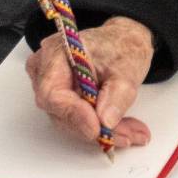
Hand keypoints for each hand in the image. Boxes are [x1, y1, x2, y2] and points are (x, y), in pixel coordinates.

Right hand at [25, 15, 154, 148]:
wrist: (123, 41)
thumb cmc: (122, 46)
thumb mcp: (128, 67)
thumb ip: (118, 94)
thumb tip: (105, 121)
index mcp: (57, 52)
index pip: (53, 93)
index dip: (74, 115)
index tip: (97, 128)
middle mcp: (45, 69)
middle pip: (60, 111)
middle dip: (94, 127)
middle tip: (126, 136)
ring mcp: (50, 85)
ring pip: (69, 120)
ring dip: (101, 131)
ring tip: (132, 133)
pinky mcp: (60, 98)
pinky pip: (75, 119)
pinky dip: (99, 126)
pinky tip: (122, 129)